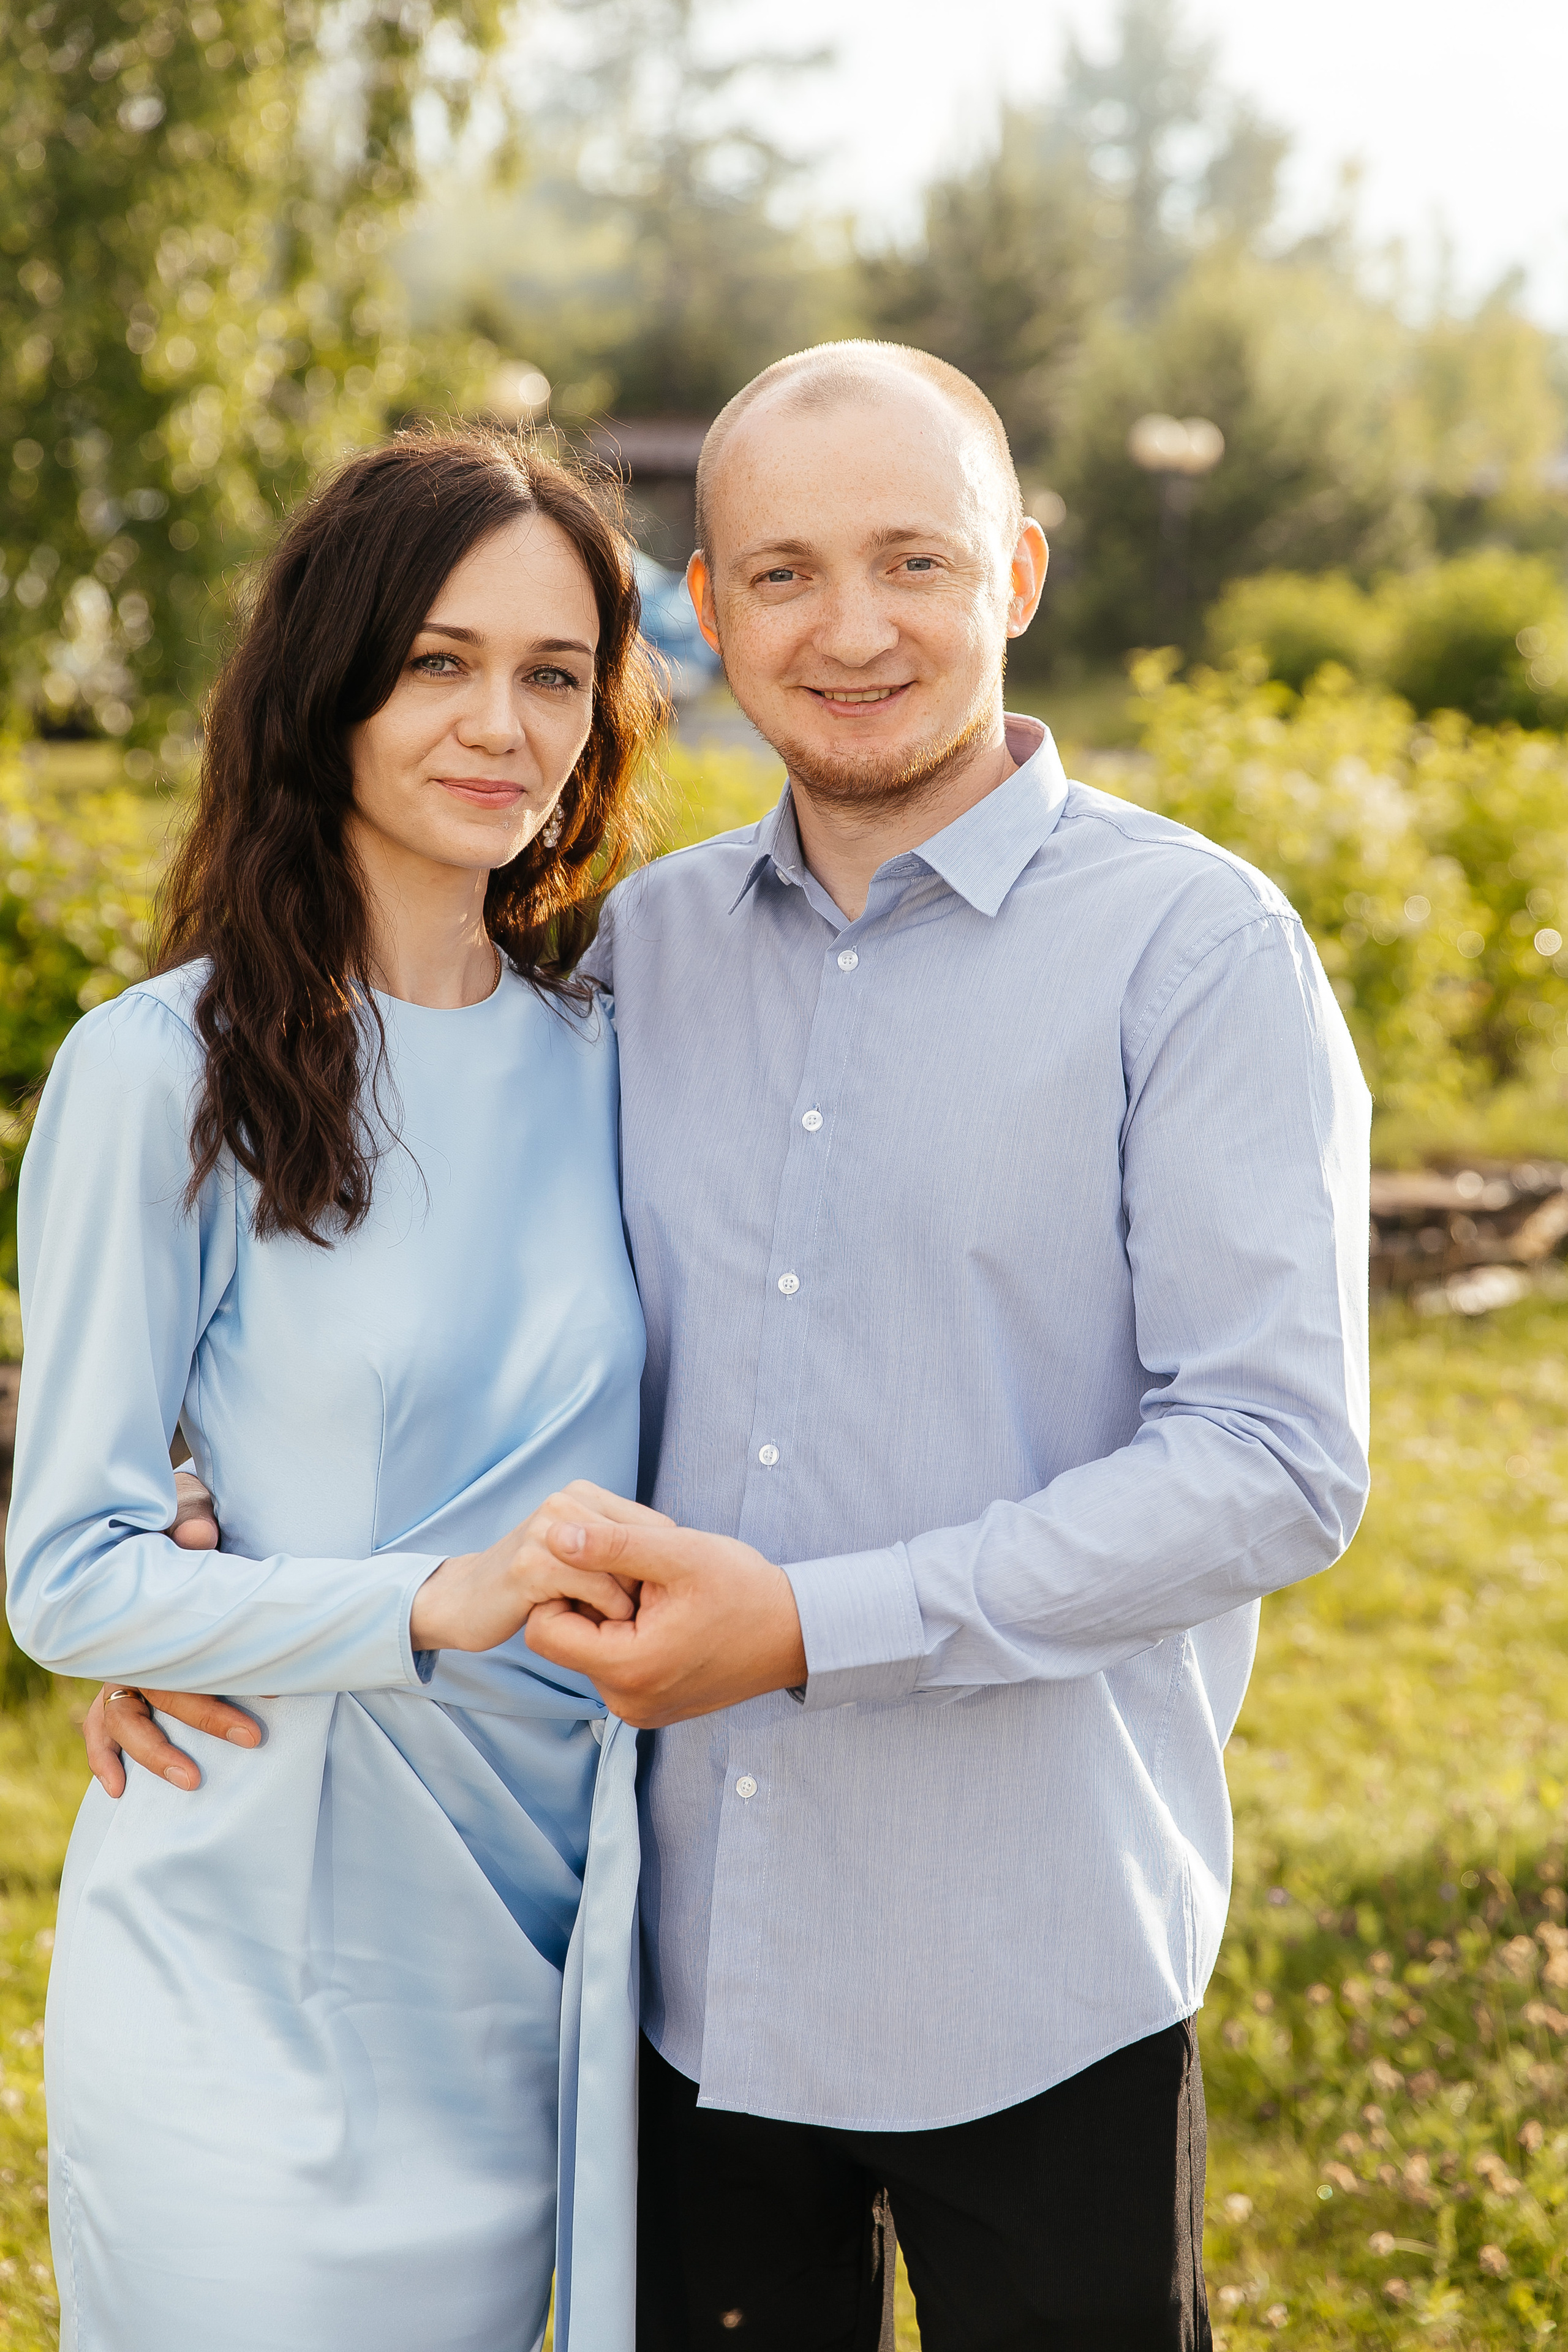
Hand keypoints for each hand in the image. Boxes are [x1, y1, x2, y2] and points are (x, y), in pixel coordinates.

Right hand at [79, 1471, 253, 1795]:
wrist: (152, 1519)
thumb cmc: (182, 1519)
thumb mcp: (191, 1511)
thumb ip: (193, 1521)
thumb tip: (201, 1532)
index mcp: (155, 1607)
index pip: (187, 1649)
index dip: (224, 1678)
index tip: (278, 1697)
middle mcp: (132, 1641)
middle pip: (163, 1687)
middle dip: (207, 1716)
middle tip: (253, 1738)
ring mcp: (119, 1663)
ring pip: (124, 1715)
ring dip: (154, 1752)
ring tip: (191, 1781)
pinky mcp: (114, 1680)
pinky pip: (99, 1724)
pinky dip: (103, 1757)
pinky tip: (118, 1790)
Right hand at [408, 1482, 652, 1652]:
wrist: (463, 1601)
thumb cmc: (533, 1584)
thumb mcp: (581, 1556)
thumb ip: (621, 1547)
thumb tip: (683, 1558)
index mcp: (583, 1494)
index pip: (657, 1528)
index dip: (660, 1571)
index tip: (645, 1600)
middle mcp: (565, 1503)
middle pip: (645, 1548)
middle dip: (644, 1588)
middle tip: (624, 1616)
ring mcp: (547, 1532)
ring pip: (624, 1570)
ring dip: (625, 1605)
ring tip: (604, 1621)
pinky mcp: (532, 1565)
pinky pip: (597, 1589)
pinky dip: (605, 1613)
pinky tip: (586, 1624)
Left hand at [523, 1484, 806, 1727]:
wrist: (796, 1635)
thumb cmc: (745, 1591)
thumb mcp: (678, 1553)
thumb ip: (611, 1545)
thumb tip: (553, 1535)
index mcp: (629, 1669)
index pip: (542, 1631)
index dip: (561, 1588)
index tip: (601, 1566)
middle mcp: (626, 1702)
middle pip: (565, 1641)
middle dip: (590, 1601)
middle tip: (640, 1578)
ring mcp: (640, 1710)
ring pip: (589, 1652)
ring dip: (610, 1617)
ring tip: (658, 1597)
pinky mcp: (652, 1707)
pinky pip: (615, 1666)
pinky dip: (628, 1636)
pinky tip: (665, 1617)